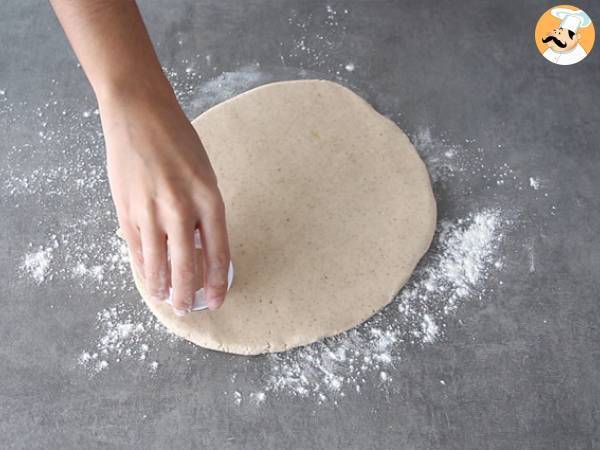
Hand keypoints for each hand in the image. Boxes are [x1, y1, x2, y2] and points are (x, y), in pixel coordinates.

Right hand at [99, 82, 229, 314]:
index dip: (217, 282)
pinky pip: (135, 249)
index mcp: (209, 198)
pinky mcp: (126, 209)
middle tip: (186, 309)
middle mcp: (181, 208)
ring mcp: (150, 210)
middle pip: (186, 266)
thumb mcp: (204, 175)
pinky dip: (142, 268)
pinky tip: (148, 278)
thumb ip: (203, 212)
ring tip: (166, 300)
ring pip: (156, 264)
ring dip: (162, 288)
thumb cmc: (177, 141)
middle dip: (187, 295)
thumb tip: (198, 247)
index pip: (218, 253)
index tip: (216, 300)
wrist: (139, 113)